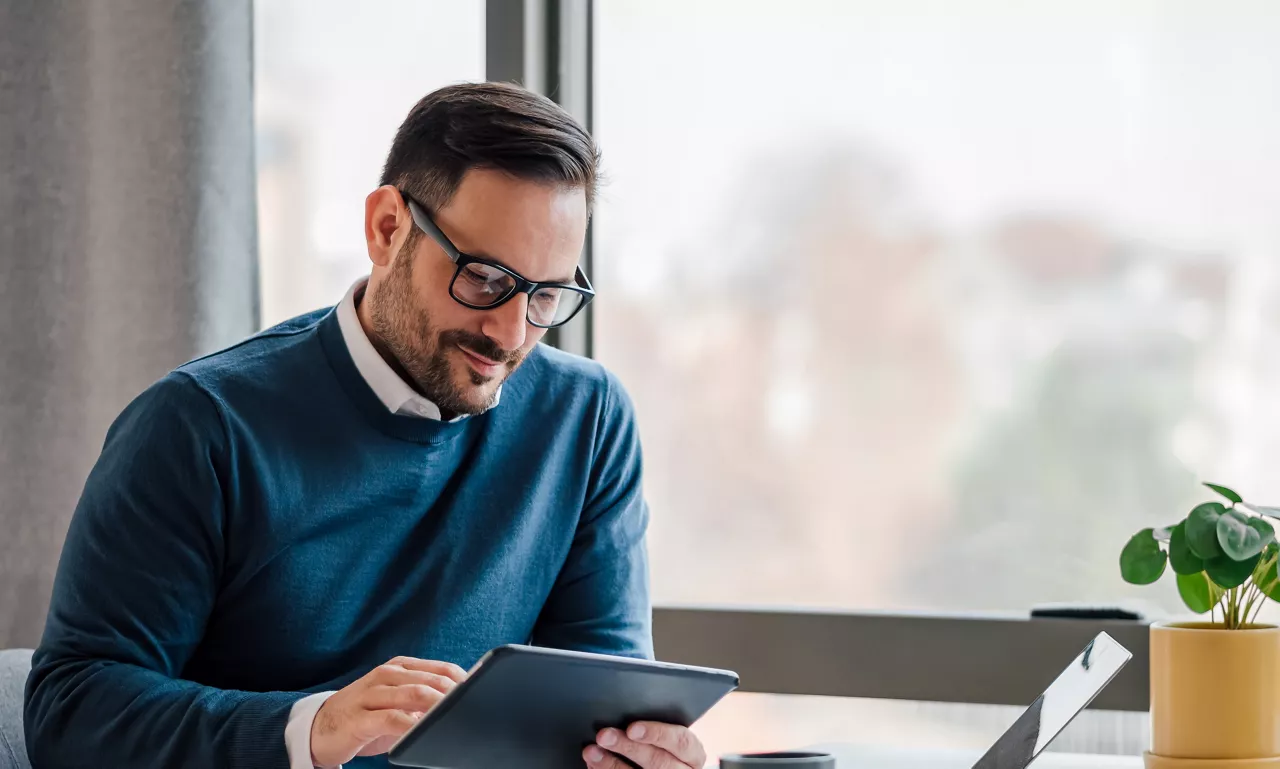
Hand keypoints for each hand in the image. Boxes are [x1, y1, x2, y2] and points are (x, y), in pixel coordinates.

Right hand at [310, 655, 467, 767]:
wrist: (318, 729)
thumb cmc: (365, 716)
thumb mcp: (396, 702)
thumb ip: (423, 699)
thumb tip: (460, 704)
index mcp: (399, 667)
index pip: (441, 669)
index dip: (463, 681)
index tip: (481, 694)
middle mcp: (386, 675)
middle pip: (431, 680)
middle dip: (454, 695)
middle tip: (472, 708)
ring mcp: (371, 694)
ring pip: (413, 694)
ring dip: (437, 707)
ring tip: (454, 718)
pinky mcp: (359, 718)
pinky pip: (391, 719)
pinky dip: (411, 725)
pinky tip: (422, 732)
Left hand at [584, 721, 706, 768]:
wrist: (669, 766)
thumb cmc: (667, 746)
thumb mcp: (671, 735)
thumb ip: (657, 725)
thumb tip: (626, 709)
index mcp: (693, 754)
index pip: (681, 742)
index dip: (657, 733)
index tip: (632, 728)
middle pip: (658, 761)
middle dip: (627, 747)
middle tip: (604, 735)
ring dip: (611, 764)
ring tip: (591, 751)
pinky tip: (594, 764)